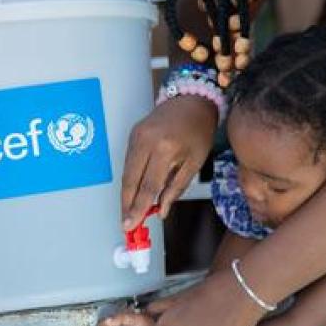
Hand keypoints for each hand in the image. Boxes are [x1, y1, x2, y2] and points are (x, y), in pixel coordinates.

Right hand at [120, 96, 217, 229]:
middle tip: (126, 225)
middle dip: (127, 205)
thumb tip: (161, 210)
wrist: (192, 100)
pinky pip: (128, 161)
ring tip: (129, 213)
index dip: (138, 208)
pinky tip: (132, 192)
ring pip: (126, 172)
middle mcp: (146, 142)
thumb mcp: (195, 162)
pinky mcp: (133, 134)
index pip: (148, 186)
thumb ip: (176, 188)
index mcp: (165, 149)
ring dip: (126, 194)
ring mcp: (136, 136)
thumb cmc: (199, 130)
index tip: (132, 225)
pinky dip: (130, 179)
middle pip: (130, 181)